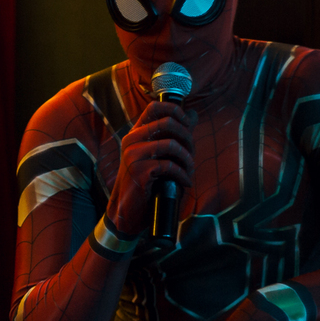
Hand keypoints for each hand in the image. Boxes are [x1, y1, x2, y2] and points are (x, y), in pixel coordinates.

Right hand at [107, 97, 194, 237]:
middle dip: (187, 137)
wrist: (127, 212)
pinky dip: (183, 175)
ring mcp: (133, 155)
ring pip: (171, 144)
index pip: (154, 107)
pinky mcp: (139, 171)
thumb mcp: (158, 156)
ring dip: (187, 158)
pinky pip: (170, 166)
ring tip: (189, 170)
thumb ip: (173, 135)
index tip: (187, 123)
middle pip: (167, 122)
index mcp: (135, 134)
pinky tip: (185, 183)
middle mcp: (131, 141)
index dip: (175, 110)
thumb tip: (192, 114)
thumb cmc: (145, 184)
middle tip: (192, 152)